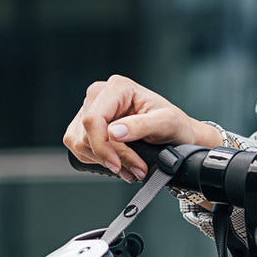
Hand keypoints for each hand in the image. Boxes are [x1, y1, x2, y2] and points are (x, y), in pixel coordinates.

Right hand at [63, 74, 211, 182]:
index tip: (118, 164)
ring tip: (131, 167)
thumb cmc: (174, 125)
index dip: (102, 146)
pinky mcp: (86, 126)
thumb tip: (113, 132)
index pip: (93, 119)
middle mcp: (100, 95)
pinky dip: (98, 161)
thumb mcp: (167, 123)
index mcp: (118, 87)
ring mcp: (90, 109)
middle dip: (110, 157)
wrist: (177, 134)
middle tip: (136, 169)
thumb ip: (141, 125)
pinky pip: (79, 149)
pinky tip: (119, 162)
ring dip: (105, 161)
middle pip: (86, 134)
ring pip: (80, 144)